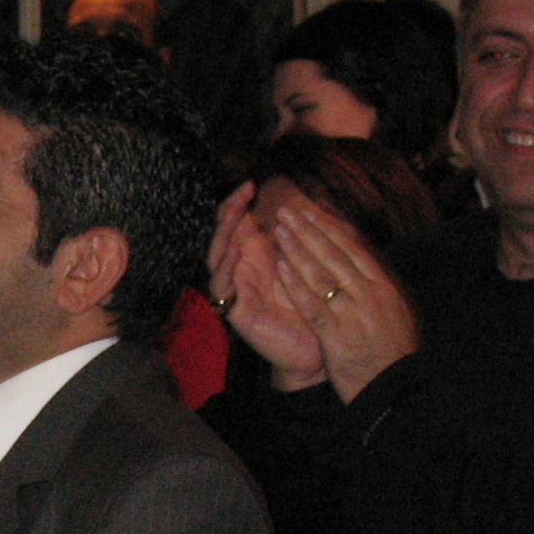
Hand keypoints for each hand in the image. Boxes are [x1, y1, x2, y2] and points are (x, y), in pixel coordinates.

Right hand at [206, 182, 322, 389]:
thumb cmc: (311, 305)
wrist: (317, 349)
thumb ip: (294, 238)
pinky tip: (235, 252)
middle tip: (240, 195)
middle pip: (223, 236)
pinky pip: (223, 288)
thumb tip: (296, 202)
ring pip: (216, 259)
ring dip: (223, 237)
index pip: (237, 223)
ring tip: (232, 218)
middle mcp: (241, 270)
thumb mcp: (304, 263)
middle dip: (229, 213)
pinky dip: (226, 268)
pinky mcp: (236, 312)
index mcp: (255, 256)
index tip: (250, 184)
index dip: (238, 203)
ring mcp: (235, 291)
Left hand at [268, 193, 418, 401]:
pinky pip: (313, 302)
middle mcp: (371, 293)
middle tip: (289, 210)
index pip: (354, 248)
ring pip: (322, 272)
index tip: (313, 210)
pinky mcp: (338, 333)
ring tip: (280, 228)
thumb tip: (364, 266)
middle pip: (336, 253)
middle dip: (310, 228)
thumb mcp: (394, 314)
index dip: (331, 227)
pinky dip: (296, 282)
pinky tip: (281, 266)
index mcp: (384, 286)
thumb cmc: (394, 354)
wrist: (397, 389)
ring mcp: (355, 312)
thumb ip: (378, 289)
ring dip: (298, 247)